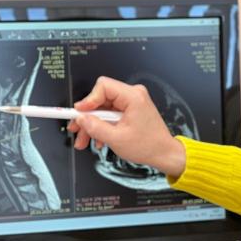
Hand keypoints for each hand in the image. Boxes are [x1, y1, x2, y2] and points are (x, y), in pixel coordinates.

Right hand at [69, 76, 186, 177]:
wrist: (164, 154)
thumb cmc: (149, 146)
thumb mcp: (116, 139)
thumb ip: (95, 127)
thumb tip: (80, 118)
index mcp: (133, 97)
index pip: (103, 86)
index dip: (88, 100)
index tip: (79, 113)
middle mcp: (133, 95)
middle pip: (101, 99)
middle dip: (87, 117)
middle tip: (76, 130)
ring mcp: (132, 103)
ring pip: (103, 109)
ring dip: (93, 125)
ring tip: (84, 141)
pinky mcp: (131, 110)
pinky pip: (111, 114)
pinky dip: (103, 126)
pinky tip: (99, 140)